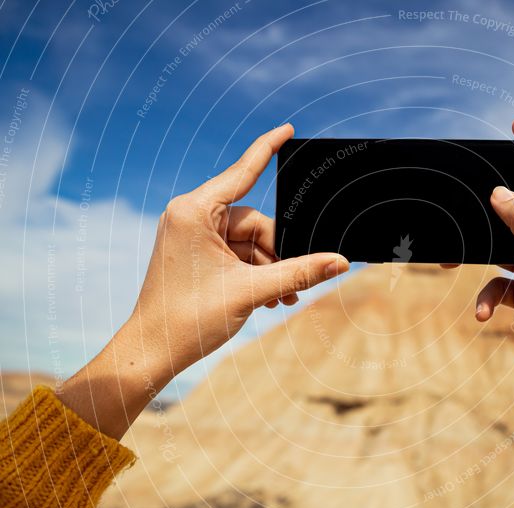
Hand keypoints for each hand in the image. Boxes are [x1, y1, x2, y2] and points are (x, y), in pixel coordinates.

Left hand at [59, 124, 348, 438]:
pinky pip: (236, 254)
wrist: (151, 351)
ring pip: (248, 242)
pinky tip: (271, 297)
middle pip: (254, 222)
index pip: (242, 172)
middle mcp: (190, 217)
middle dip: (279, 252)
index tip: (287, 128)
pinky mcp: (195, 256)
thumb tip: (340, 262)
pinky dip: (255, 272)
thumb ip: (299, 272)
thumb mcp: (252, 291)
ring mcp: (191, 237)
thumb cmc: (189, 318)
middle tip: (296, 283)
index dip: (267, 148)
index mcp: (194, 212)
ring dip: (270, 268)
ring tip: (285, 297)